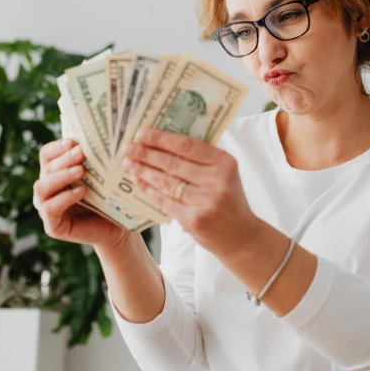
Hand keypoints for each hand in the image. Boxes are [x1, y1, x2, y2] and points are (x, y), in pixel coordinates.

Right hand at [33, 139, 127, 249]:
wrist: (118, 228)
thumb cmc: (110, 199)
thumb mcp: (101, 176)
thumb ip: (94, 160)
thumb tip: (99, 136)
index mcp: (55, 174)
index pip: (47, 155)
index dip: (57, 147)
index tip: (73, 141)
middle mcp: (47, 190)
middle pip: (46, 168)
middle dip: (64, 159)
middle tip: (82, 152)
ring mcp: (47, 208)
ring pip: (42, 187)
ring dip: (61, 176)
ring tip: (81, 171)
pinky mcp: (53, 226)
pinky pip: (50, 209)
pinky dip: (64, 198)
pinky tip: (82, 192)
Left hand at [123, 128, 259, 255]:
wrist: (242, 237)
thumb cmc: (229, 200)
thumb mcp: (224, 175)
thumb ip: (201, 160)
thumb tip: (163, 141)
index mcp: (225, 163)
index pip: (187, 145)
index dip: (161, 138)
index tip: (141, 133)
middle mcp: (217, 181)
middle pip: (173, 163)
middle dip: (146, 153)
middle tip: (127, 147)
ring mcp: (206, 201)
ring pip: (166, 182)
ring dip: (143, 171)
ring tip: (128, 163)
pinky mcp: (194, 219)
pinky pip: (165, 201)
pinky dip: (149, 190)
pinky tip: (138, 182)